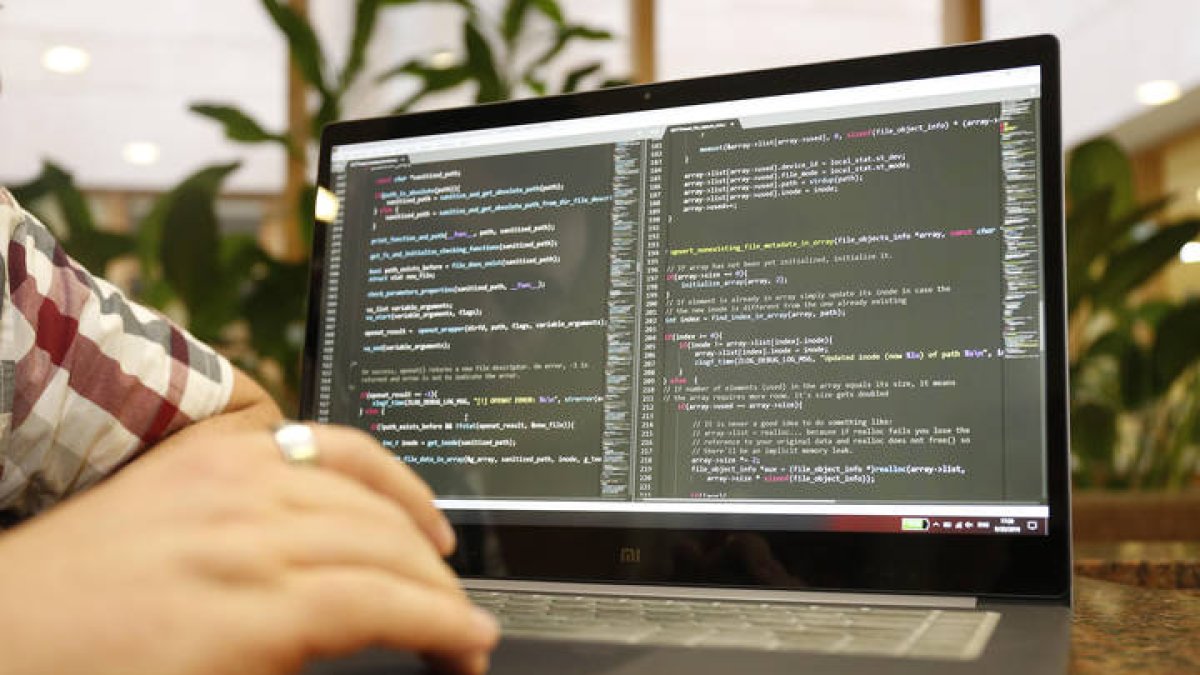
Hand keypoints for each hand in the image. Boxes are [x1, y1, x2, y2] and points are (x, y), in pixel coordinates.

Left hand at [0, 424, 497, 674]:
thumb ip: (309, 669)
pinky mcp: (208, 451)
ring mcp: (227, 478)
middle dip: (442, 589)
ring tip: (442, 562)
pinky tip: (389, 492)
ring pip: (365, 488)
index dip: (448, 628)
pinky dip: (370, 464)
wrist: (0, 637)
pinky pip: (316, 439)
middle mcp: (246, 531)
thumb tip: (377, 656)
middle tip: (461, 627)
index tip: (472, 650)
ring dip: (418, 527)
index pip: (388, 604)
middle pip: (387, 544)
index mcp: (247, 610)